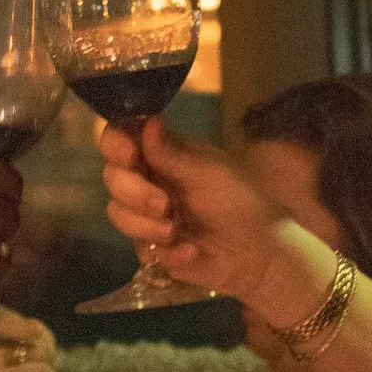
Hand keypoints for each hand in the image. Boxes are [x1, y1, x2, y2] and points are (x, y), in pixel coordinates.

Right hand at [99, 118, 335, 325]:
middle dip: (133, 192)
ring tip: (175, 231)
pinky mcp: (153, 247)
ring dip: (144, 224)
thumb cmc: (240, 200)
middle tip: (164, 204)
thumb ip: (171, 153)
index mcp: (161, 152)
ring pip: (117, 213)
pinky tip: (192, 251)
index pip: (120, 138)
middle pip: (111, 177)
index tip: (130, 156)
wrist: (260, 252)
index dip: (115, 145)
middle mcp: (149, 179)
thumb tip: (147, 118)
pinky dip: (166, 251)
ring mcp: (148, 215)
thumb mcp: (209, 173)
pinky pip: (139, 248)